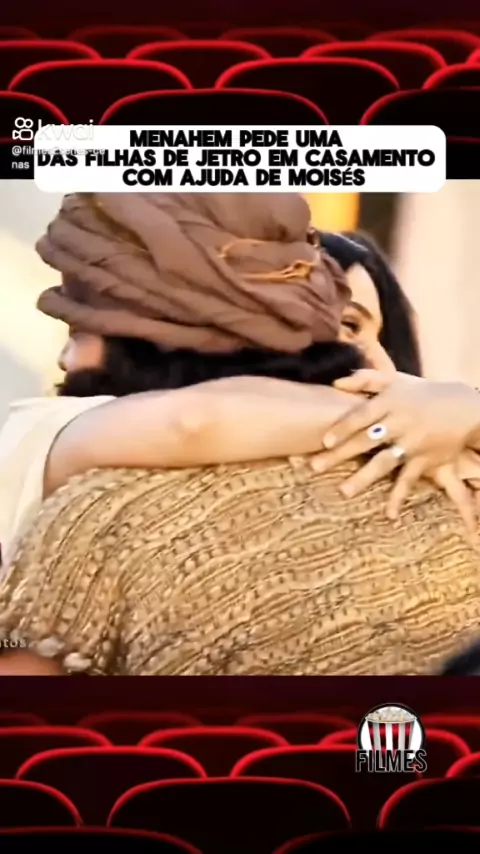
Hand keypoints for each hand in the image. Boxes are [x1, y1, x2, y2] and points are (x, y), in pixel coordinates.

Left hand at [310, 370, 479, 520]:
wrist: (465, 409)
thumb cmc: (422, 393)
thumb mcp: (396, 381)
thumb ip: (367, 379)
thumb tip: (336, 382)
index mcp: (390, 403)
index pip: (362, 415)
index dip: (344, 427)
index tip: (325, 440)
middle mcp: (400, 423)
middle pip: (366, 440)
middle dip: (340, 454)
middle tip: (315, 467)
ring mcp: (412, 444)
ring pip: (384, 462)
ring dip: (363, 478)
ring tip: (343, 492)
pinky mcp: (425, 461)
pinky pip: (409, 480)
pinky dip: (399, 498)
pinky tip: (389, 515)